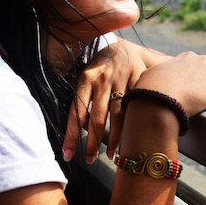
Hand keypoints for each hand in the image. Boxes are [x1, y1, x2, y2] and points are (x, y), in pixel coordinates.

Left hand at [63, 39, 169, 162]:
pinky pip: (135, 106)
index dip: (71, 135)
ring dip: (115, 139)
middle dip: (93, 143)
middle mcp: (102, 79)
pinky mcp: (138, 78)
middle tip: (90, 160)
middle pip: (97, 118)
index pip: (76, 112)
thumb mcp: (86, 78)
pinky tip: (132, 137)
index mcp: (85, 79)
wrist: (121, 45)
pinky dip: (133, 124)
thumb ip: (83, 101)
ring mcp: (122, 78)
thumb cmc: (99, 67)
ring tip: (112, 156)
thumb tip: (82, 128)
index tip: (67, 155)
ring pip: (119, 115)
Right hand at [134, 52, 205, 117]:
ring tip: (199, 110)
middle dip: (203, 89)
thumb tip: (153, 81)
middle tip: (192, 102)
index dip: (192, 83)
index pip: (196, 69)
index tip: (185, 93)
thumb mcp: (150, 75)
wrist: (158, 100)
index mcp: (187, 57)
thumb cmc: (150, 89)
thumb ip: (158, 75)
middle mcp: (203, 61)